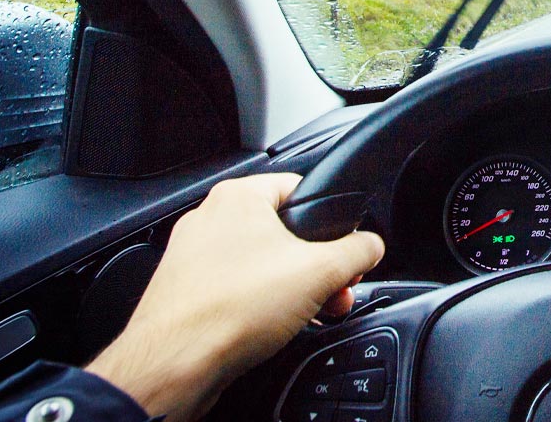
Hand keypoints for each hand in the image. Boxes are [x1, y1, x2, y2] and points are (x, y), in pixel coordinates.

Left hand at [86, 173, 385, 420]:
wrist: (179, 362)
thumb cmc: (230, 309)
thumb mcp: (321, 272)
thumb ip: (358, 251)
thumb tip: (371, 245)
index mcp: (238, 197)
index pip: (301, 188)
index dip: (333, 221)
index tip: (347, 249)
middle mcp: (210, 219)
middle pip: (285, 233)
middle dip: (318, 266)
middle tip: (335, 289)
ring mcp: (193, 256)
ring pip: (262, 263)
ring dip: (295, 288)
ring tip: (311, 312)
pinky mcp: (188, 291)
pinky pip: (238, 288)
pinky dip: (262, 304)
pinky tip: (276, 326)